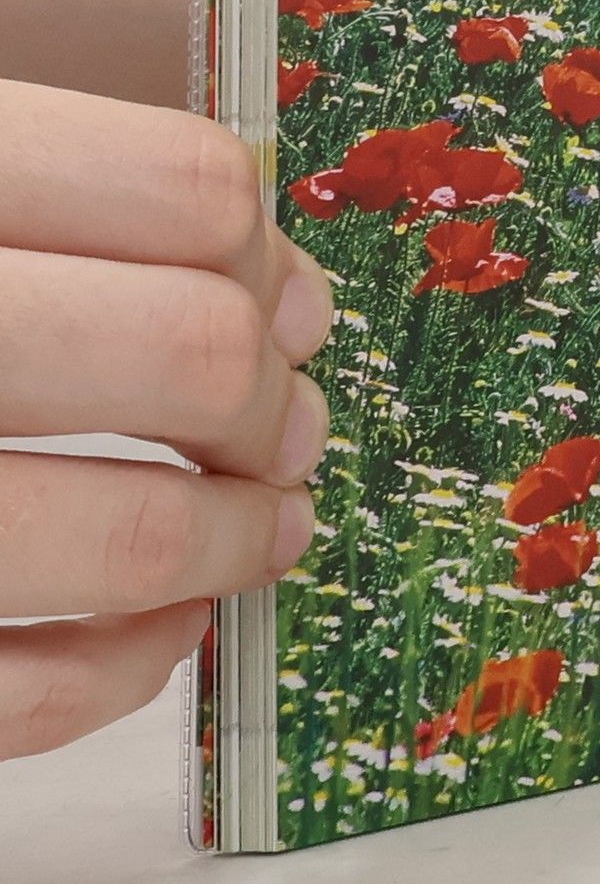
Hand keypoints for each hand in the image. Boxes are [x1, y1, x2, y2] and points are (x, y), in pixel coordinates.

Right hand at [0, 80, 328, 758]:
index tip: (288, 306)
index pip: (180, 189)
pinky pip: (15, 694)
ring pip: (135, 539)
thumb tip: (272, 288)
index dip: (266, 253)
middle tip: (285, 429)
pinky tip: (159, 625)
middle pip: (186, 354)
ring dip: (241, 541)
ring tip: (265, 526)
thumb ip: (49, 192)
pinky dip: (128, 664)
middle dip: (268, 406)